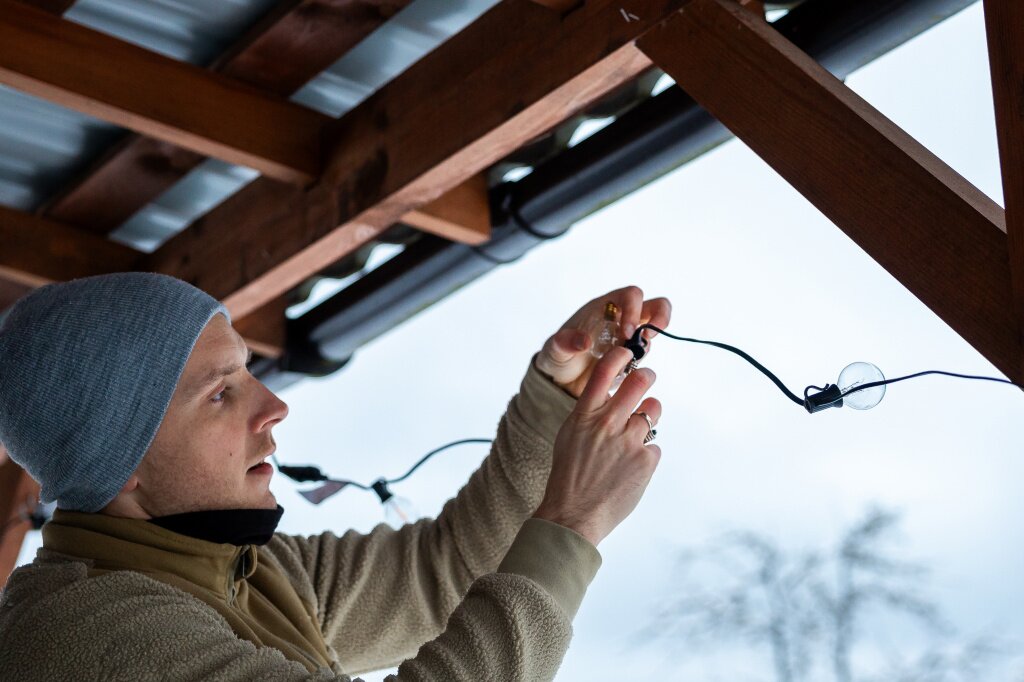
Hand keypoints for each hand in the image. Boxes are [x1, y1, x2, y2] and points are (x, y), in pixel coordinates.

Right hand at [533, 346, 661, 545]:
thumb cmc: (568, 476)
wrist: (573, 515)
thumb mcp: (569, 436)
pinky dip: (646, 455)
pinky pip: (654, 447)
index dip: (620, 355)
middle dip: (647, 376)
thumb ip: (589, 415)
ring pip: (652, 412)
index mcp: (584, 415)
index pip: (605, 371)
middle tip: (647, 378)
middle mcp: (607, 423)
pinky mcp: (645, 460)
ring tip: (636, 433)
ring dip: (648, 417)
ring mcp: (629, 441)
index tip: (627, 352)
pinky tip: (630, 469)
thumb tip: (610, 398)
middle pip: (639, 382)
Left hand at [535, 286, 670, 398]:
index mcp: (604, 307)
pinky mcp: (632, 353)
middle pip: (653, 304)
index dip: (634, 310)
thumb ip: (564, 342)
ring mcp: (629, 335)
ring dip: (650, 340)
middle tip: (649, 337)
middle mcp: (621, 316)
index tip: (628, 333)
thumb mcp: (554, 349)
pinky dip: (642, 358)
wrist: (562, 379)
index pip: (630, 295)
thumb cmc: (558, 356)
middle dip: (659, 317)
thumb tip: (584, 341)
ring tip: (634, 357)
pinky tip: (625, 369)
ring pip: (655, 326)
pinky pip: (646, 350)